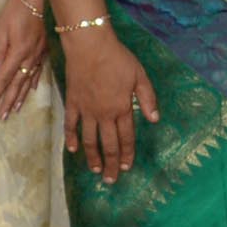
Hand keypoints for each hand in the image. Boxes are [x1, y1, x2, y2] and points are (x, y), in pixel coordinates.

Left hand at [0, 0, 49, 115]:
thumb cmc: (17, 10)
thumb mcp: (2, 27)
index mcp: (17, 53)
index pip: (3, 78)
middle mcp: (29, 58)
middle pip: (17, 84)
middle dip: (8, 101)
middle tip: (2, 117)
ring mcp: (38, 55)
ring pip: (28, 81)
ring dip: (21, 96)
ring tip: (15, 110)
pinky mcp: (44, 50)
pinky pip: (39, 71)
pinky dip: (34, 82)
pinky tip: (32, 90)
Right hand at [59, 24, 156, 181]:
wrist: (90, 46)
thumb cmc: (117, 58)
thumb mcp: (140, 76)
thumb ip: (147, 99)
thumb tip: (155, 120)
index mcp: (122, 108)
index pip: (126, 138)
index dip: (127, 154)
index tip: (127, 168)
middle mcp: (104, 114)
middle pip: (108, 145)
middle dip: (111, 164)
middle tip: (111, 181)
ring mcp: (87, 110)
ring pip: (90, 140)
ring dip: (92, 157)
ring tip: (95, 171)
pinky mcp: (73, 103)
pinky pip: (71, 125)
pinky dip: (71, 139)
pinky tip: (73, 150)